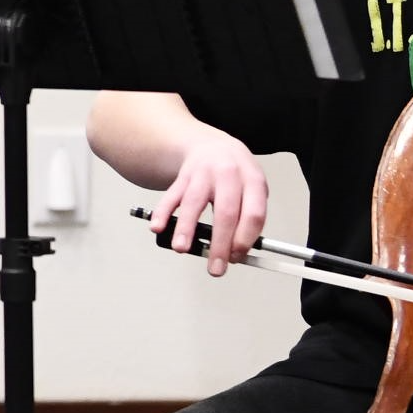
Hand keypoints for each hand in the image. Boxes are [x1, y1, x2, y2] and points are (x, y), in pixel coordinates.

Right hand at [149, 127, 268, 275]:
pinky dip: (163, 212)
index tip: (237, 257)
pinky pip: (172, 195)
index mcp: (251, 179)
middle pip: (226, 212)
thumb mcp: (253, 189)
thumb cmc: (235, 174)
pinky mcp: (183, 176)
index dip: (245, 238)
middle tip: (216, 268)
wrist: (212, 145)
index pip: (253, 213)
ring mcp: (203, 174)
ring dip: (186, 228)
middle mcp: (228, 174)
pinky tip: (158, 227)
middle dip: (220, 244)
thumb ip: (248, 218)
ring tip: (182, 249)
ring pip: (194, 202)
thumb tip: (237, 253)